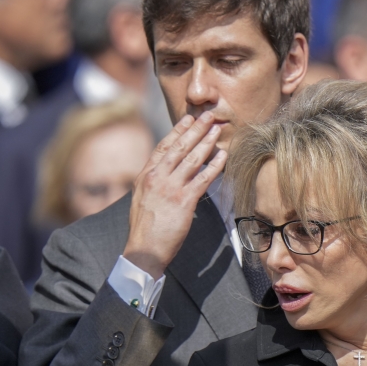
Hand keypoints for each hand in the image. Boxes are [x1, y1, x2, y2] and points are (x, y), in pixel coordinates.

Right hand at [122, 112, 226, 277]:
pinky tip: (224, 156)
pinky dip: (214, 166)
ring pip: (192, 159)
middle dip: (195, 130)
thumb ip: (154, 183)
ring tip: (218, 130)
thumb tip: (167, 172)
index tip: (188, 119)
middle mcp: (156, 178)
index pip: (163, 147)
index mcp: (145, 176)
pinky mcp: (183, 201)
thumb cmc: (145, 228)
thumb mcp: (142, 199)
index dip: (177, 131)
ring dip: (207, 142)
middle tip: (208, 116)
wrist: (143, 249)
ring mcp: (170, 188)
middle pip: (179, 148)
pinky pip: (203, 179)